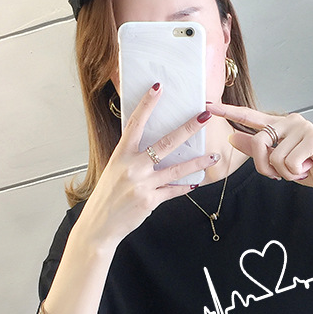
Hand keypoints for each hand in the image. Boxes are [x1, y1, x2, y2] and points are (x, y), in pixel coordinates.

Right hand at [80, 84, 218, 246]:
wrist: (99, 226)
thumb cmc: (106, 197)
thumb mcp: (114, 171)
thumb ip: (131, 158)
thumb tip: (150, 147)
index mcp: (121, 155)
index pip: (135, 124)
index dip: (147, 105)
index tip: (158, 88)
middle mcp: (132, 167)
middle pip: (165, 143)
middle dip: (188, 128)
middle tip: (204, 115)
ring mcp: (142, 184)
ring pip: (176, 169)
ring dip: (197, 162)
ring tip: (213, 155)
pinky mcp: (150, 201)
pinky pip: (173, 191)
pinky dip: (185, 186)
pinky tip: (197, 181)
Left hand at [207, 103, 312, 200]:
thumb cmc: (307, 168)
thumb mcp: (277, 161)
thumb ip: (256, 149)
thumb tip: (233, 138)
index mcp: (280, 125)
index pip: (250, 116)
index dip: (229, 112)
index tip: (209, 106)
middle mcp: (290, 121)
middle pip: (259, 143)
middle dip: (264, 167)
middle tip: (279, 175)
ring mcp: (303, 127)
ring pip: (274, 157)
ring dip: (285, 173)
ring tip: (300, 168)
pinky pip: (289, 162)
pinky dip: (296, 173)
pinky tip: (308, 167)